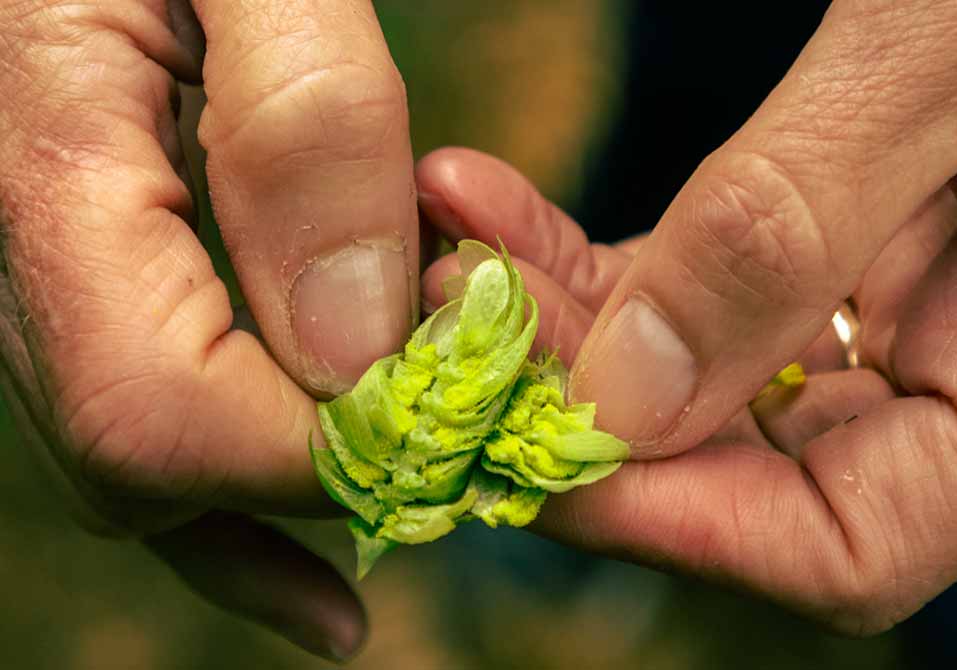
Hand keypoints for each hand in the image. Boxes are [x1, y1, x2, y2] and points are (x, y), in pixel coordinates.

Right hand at [0, 0, 416, 658]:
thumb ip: (301, 124)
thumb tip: (351, 340)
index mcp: (50, 167)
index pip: (160, 404)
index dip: (319, 443)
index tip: (459, 418)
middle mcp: (21, 253)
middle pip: (149, 457)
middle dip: (319, 479)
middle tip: (457, 472)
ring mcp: (45, 282)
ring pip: (140, 470)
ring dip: (278, 520)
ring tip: (388, 547)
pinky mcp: (88, 282)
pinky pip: (140, 423)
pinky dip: (227, 514)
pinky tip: (307, 577)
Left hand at [417, 131, 956, 633]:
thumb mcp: (945, 49)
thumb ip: (786, 229)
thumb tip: (625, 397)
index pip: (839, 547)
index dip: (673, 514)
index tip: (531, 438)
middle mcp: (953, 369)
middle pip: (737, 467)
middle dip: (577, 403)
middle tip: (453, 325)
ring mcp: (885, 306)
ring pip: (688, 373)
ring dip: (554, 318)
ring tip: (452, 243)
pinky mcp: (824, 235)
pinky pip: (686, 281)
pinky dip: (584, 253)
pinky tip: (486, 198)